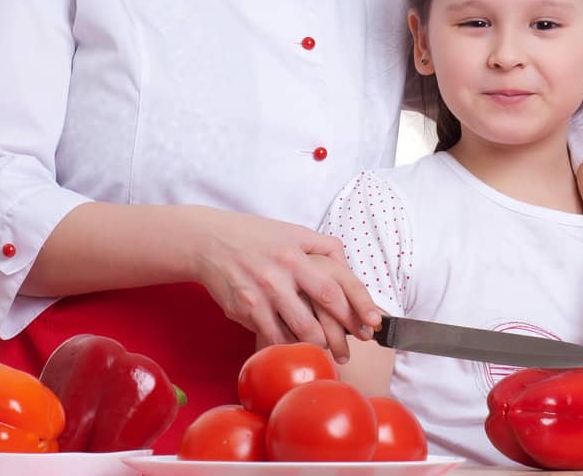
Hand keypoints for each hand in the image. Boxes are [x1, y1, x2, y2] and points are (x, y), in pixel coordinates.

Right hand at [192, 210, 381, 363]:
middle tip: (348, 350)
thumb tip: (348, 265)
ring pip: (292, 335)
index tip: (373, 324)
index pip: (333, 289)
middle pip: (314, 321)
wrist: (209, 241)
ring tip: (323, 351)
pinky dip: (284, 343)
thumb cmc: (256, 236)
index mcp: (295, 257)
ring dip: (310, 346)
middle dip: (336, 340)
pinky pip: (269, 336)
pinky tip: (292, 344)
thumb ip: (324, 247)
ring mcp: (258, 298)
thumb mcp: (293, 232)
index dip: (357, 309)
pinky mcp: (242, 311)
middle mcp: (277, 278)